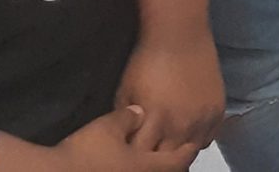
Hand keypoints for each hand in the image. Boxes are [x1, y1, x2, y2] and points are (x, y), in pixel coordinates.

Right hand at [54, 107, 198, 171]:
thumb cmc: (87, 153)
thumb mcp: (108, 127)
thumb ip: (128, 118)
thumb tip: (140, 112)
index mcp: (149, 167)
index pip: (179, 160)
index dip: (188, 150)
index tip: (192, 144)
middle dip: (174, 164)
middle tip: (177, 152)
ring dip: (155, 167)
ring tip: (152, 160)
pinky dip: (136, 169)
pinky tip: (125, 164)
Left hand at [115, 36, 222, 152]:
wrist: (180, 34)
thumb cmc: (148, 59)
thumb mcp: (125, 91)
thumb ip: (124, 120)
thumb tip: (122, 139)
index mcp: (155, 121)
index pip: (142, 158)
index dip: (135, 156)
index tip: (130, 153)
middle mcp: (181, 125)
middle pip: (167, 161)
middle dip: (155, 157)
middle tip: (150, 148)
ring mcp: (202, 120)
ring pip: (188, 154)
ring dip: (176, 151)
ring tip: (167, 144)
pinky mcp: (217, 111)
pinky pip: (207, 139)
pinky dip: (195, 141)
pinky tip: (185, 133)